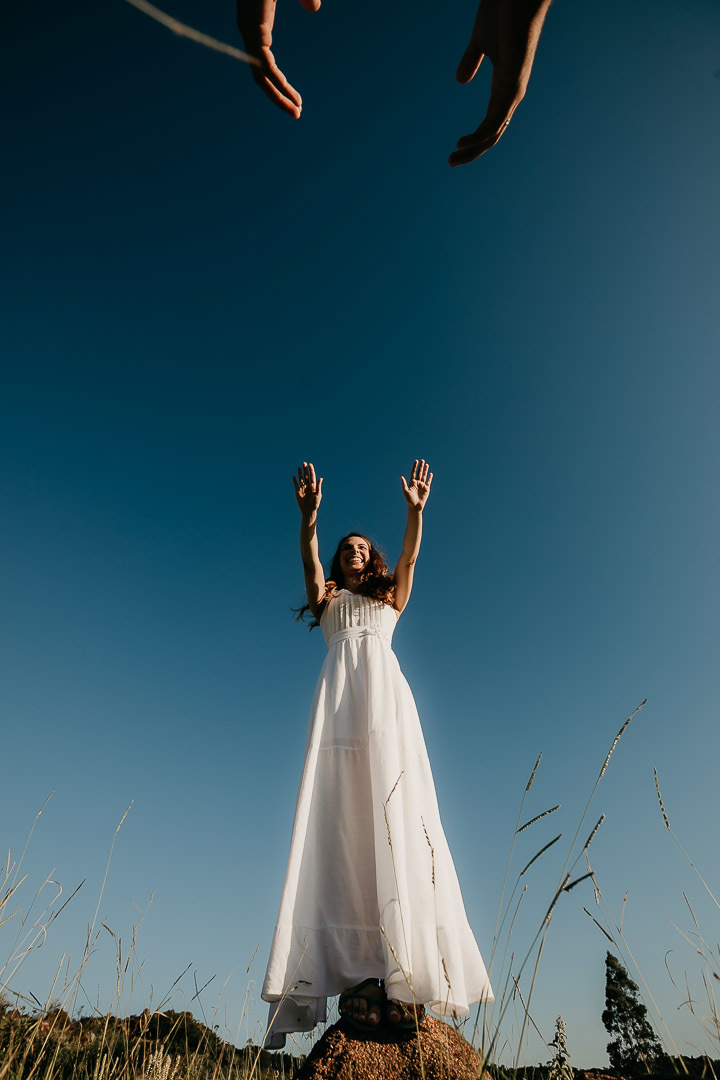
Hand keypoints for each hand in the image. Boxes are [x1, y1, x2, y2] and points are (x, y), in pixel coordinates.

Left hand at [237, 0, 319, 118]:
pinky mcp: (253, 31)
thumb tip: (313, 10)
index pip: (264, 60)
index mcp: (256, 21)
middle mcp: (248, 29)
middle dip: (278, 95)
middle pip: (261, 74)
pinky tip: (292, 98)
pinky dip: (277, 87)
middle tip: (297, 111)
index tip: (295, 95)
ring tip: (297, 112)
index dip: (279, 80)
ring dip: (278, 97)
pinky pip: (264, 69)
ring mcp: (248, 31)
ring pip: (261, 77)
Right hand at [293, 461, 322, 516]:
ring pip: (301, 479)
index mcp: (314, 486)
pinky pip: (296, 485)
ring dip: (300, 473)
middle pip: (306, 476)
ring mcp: (303, 489)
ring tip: (299, 467)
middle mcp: (308, 486)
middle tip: (304, 463)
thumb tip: (321, 478)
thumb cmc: (315, 504)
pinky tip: (294, 476)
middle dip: (305, 470)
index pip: (312, 476)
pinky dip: (295, 481)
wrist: (309, 511)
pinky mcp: (298, 492)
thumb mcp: (318, 495)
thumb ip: (318, 486)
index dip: (311, 470)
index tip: (310, 465)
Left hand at [401, 459, 432, 510]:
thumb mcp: (405, 491)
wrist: (415, 506)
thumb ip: (404, 484)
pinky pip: (428, 482)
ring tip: (426, 464)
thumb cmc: (409, 500)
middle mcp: (417, 483)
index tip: (416, 461)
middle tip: (422, 460)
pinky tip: (430, 473)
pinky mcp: (427, 489)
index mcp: (412, 483)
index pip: (413, 472)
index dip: (415, 467)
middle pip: (419, 473)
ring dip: (425, 470)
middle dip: (421, 467)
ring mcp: (422, 485)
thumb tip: (401, 476)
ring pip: (424, 476)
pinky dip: (430, 478)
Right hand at [449, 0, 551, 166]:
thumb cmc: (502, 11)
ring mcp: (514, 90)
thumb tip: (461, 81)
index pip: (490, 123)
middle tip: (452, 162)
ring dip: (474, 148)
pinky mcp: (513, 84)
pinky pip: (497, 119)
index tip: (455, 148)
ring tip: (455, 157)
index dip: (474, 139)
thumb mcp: (479, 41)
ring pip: (494, 131)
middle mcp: (510, 93)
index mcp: (503, 86)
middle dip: (472, 151)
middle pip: (492, 134)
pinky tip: (465, 142)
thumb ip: (471, 60)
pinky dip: (481, 134)